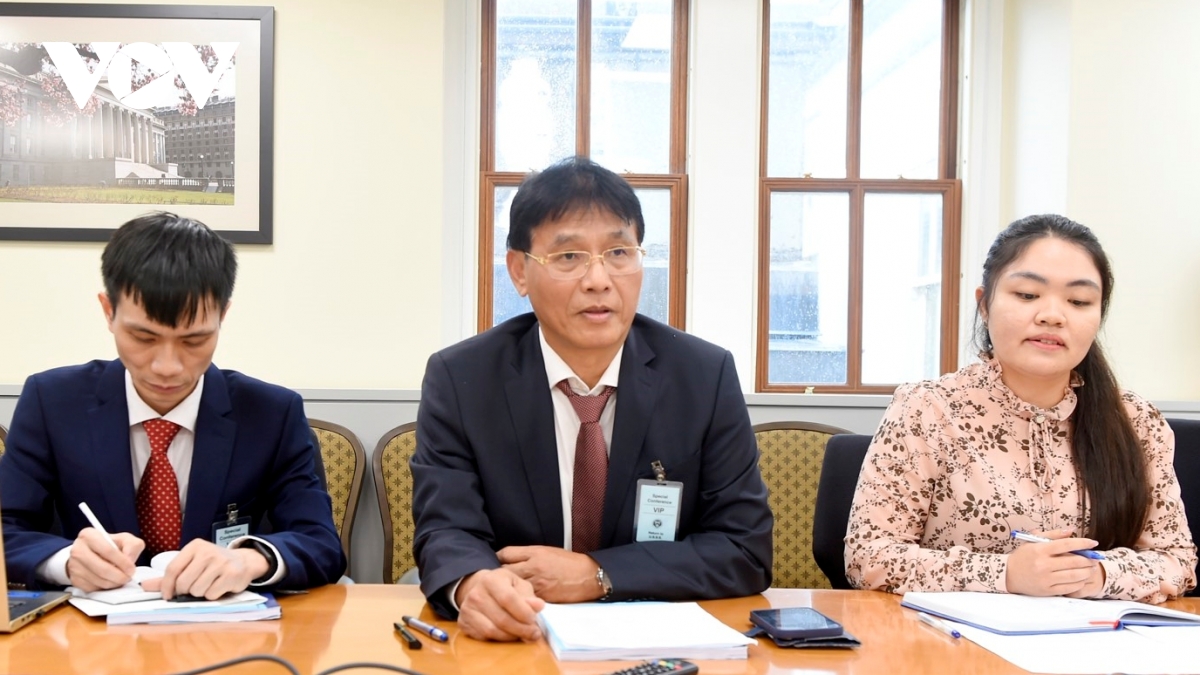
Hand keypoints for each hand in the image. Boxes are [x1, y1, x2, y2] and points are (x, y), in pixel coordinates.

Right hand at [66, 529, 143, 591]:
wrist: (91, 554)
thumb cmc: (109, 545)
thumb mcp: (124, 539)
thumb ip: (132, 545)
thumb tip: (130, 559)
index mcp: (89, 535)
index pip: (108, 550)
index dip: (123, 562)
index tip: (132, 569)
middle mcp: (78, 550)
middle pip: (102, 569)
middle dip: (119, 576)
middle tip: (128, 577)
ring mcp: (74, 566)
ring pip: (99, 581)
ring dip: (114, 583)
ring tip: (121, 578)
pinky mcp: (75, 580)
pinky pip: (94, 588)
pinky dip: (106, 587)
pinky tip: (110, 581)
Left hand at [141, 539, 268, 599]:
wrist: (244, 561)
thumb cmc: (212, 564)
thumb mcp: (191, 564)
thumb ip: (169, 576)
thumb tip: (144, 586)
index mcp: (194, 547)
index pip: (172, 569)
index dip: (167, 586)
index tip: (168, 595)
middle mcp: (208, 552)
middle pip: (184, 582)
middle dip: (185, 591)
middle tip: (193, 588)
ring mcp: (221, 562)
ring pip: (197, 590)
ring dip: (200, 593)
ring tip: (208, 585)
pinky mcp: (232, 574)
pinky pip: (212, 594)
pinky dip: (213, 595)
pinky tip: (219, 587)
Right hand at [454, 568, 544, 641]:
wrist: (479, 588)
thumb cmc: (504, 586)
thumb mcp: (518, 585)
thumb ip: (529, 596)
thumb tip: (539, 606)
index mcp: (491, 580)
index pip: (508, 599)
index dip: (523, 612)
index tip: (534, 620)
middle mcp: (475, 594)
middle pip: (501, 619)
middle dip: (521, 629)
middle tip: (534, 634)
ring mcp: (467, 609)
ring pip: (492, 631)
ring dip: (511, 637)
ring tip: (523, 635)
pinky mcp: (463, 623)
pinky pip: (483, 637)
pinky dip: (499, 640)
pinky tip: (509, 636)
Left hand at [498, 545, 602, 602]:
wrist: (588, 576)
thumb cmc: (567, 562)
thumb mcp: (546, 551)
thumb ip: (527, 554)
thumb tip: (507, 558)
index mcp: (534, 553)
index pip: (505, 554)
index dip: (497, 558)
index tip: (494, 563)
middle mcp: (533, 567)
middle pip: (504, 571)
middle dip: (497, 576)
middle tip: (493, 580)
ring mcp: (537, 584)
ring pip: (511, 587)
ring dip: (505, 590)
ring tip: (501, 592)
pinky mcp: (542, 598)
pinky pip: (523, 599)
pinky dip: (517, 600)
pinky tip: (514, 601)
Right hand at [1006, 530, 1103, 596]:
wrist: (1008, 574)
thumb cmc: (1023, 556)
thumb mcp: (1033, 541)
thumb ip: (1052, 535)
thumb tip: (1072, 530)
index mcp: (1040, 550)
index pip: (1066, 544)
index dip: (1083, 543)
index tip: (1093, 543)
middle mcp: (1043, 564)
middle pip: (1074, 562)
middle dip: (1089, 559)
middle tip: (1095, 557)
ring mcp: (1046, 579)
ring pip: (1074, 576)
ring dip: (1086, 572)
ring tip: (1090, 568)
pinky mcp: (1047, 590)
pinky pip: (1070, 587)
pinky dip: (1079, 582)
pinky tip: (1081, 578)